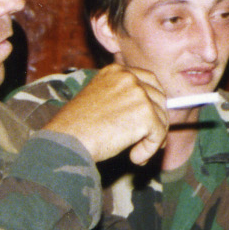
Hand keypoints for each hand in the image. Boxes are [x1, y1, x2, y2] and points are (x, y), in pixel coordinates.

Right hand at [44, 63, 168, 163]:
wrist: (67, 140)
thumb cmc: (78, 128)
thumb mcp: (100, 102)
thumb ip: (125, 102)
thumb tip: (157, 117)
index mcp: (116, 71)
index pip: (150, 81)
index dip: (154, 102)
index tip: (152, 120)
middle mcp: (129, 78)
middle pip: (159, 99)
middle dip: (157, 123)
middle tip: (145, 143)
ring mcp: (138, 94)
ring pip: (161, 118)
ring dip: (152, 140)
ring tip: (135, 153)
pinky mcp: (145, 113)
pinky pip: (158, 134)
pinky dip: (149, 150)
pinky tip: (135, 158)